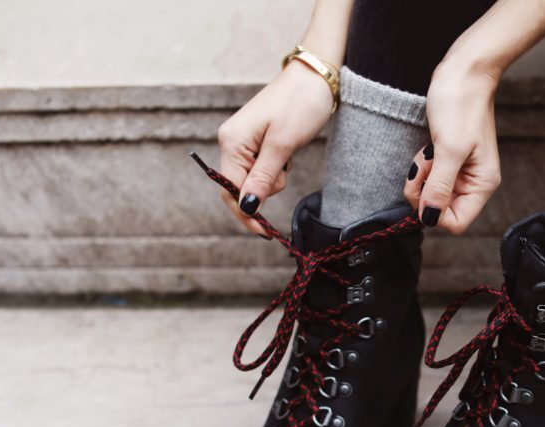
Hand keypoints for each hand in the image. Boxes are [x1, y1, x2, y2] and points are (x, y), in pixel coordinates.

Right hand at [217, 63, 334, 234]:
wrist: (315, 76)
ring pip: (251, 181)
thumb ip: (263, 178)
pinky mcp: (255, 142)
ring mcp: (242, 142)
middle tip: (284, 178)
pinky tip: (285, 155)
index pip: (229, 190)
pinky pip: (259, 169)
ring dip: (271, 181)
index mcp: (232, 142)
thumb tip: (247, 207)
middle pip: (236, 188)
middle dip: (260, 195)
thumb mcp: (283, 145)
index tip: (265, 232)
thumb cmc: (300, 104)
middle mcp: (231, 142)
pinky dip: (273, 171)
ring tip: (288, 156)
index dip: (245, 214)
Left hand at [404, 61, 501, 234]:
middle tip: (425, 164)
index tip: (426, 185)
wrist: (464, 71)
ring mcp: (461, 172)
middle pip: (440, 210)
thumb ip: (439, 187)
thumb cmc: (461, 104)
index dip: (433, 210)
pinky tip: (427, 149)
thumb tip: (429, 218)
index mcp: (482, 184)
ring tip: (428, 152)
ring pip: (432, 194)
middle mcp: (473, 183)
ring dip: (422, 177)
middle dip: (425, 191)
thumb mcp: (448, 149)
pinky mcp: (449, 160)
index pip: (455, 222)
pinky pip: (430, 178)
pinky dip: (423, 167)